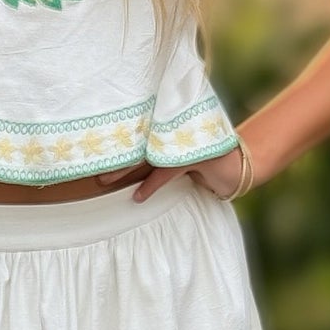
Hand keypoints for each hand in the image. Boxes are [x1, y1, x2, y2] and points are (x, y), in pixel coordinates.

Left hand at [96, 141, 249, 203]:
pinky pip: (168, 170)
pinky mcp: (196, 155)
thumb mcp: (178, 162)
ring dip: (124, 170)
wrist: (240, 166)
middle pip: (136, 145)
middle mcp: (172, 134)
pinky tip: (138, 198)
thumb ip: (156, 162)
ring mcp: (184, 142)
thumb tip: (125, 173)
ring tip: (103, 180)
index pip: (136, 137)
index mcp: (165, 132)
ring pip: (147, 157)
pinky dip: (152, 184)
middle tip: (88, 162)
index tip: (91, 148)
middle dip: (112, 155)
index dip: (114, 143)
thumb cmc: (205, 165)